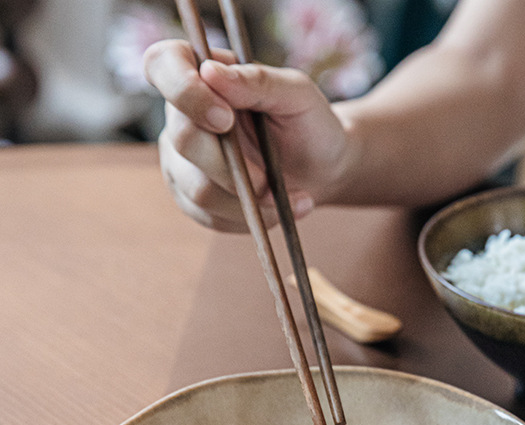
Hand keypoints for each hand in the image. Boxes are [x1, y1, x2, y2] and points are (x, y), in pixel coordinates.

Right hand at [143, 40, 352, 230]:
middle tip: (271, 178)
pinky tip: (274, 210)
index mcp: (201, 74)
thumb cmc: (309, 124)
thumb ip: (257, 81)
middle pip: (184, 140)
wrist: (321, 172)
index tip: (225, 118)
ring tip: (284, 198)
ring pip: (198, 188)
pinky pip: (209, 215)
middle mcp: (181, 116)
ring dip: (248, 200)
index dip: (184, 91)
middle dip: (235, 167)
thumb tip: (211, 73)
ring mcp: (181, 160)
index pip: (162, 65)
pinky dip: (249, 218)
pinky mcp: (190, 198)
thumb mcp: (297, 95)